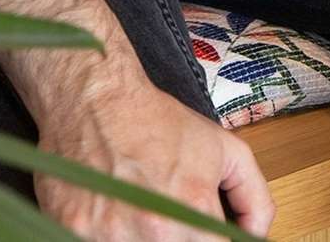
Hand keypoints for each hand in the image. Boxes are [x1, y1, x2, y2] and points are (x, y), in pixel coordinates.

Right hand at [29, 60, 274, 239]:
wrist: (96, 101)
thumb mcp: (227, 150)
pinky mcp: (73, 234)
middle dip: (177, 240)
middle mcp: (154, 229)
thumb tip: (256, 236)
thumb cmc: (159, 124)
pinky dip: (109, 238)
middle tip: (167, 221)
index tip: (202, 233)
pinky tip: (114, 221)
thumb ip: (254, 198)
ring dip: (140, 241)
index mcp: (193, 209)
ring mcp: (109, 236)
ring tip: (138, 217)